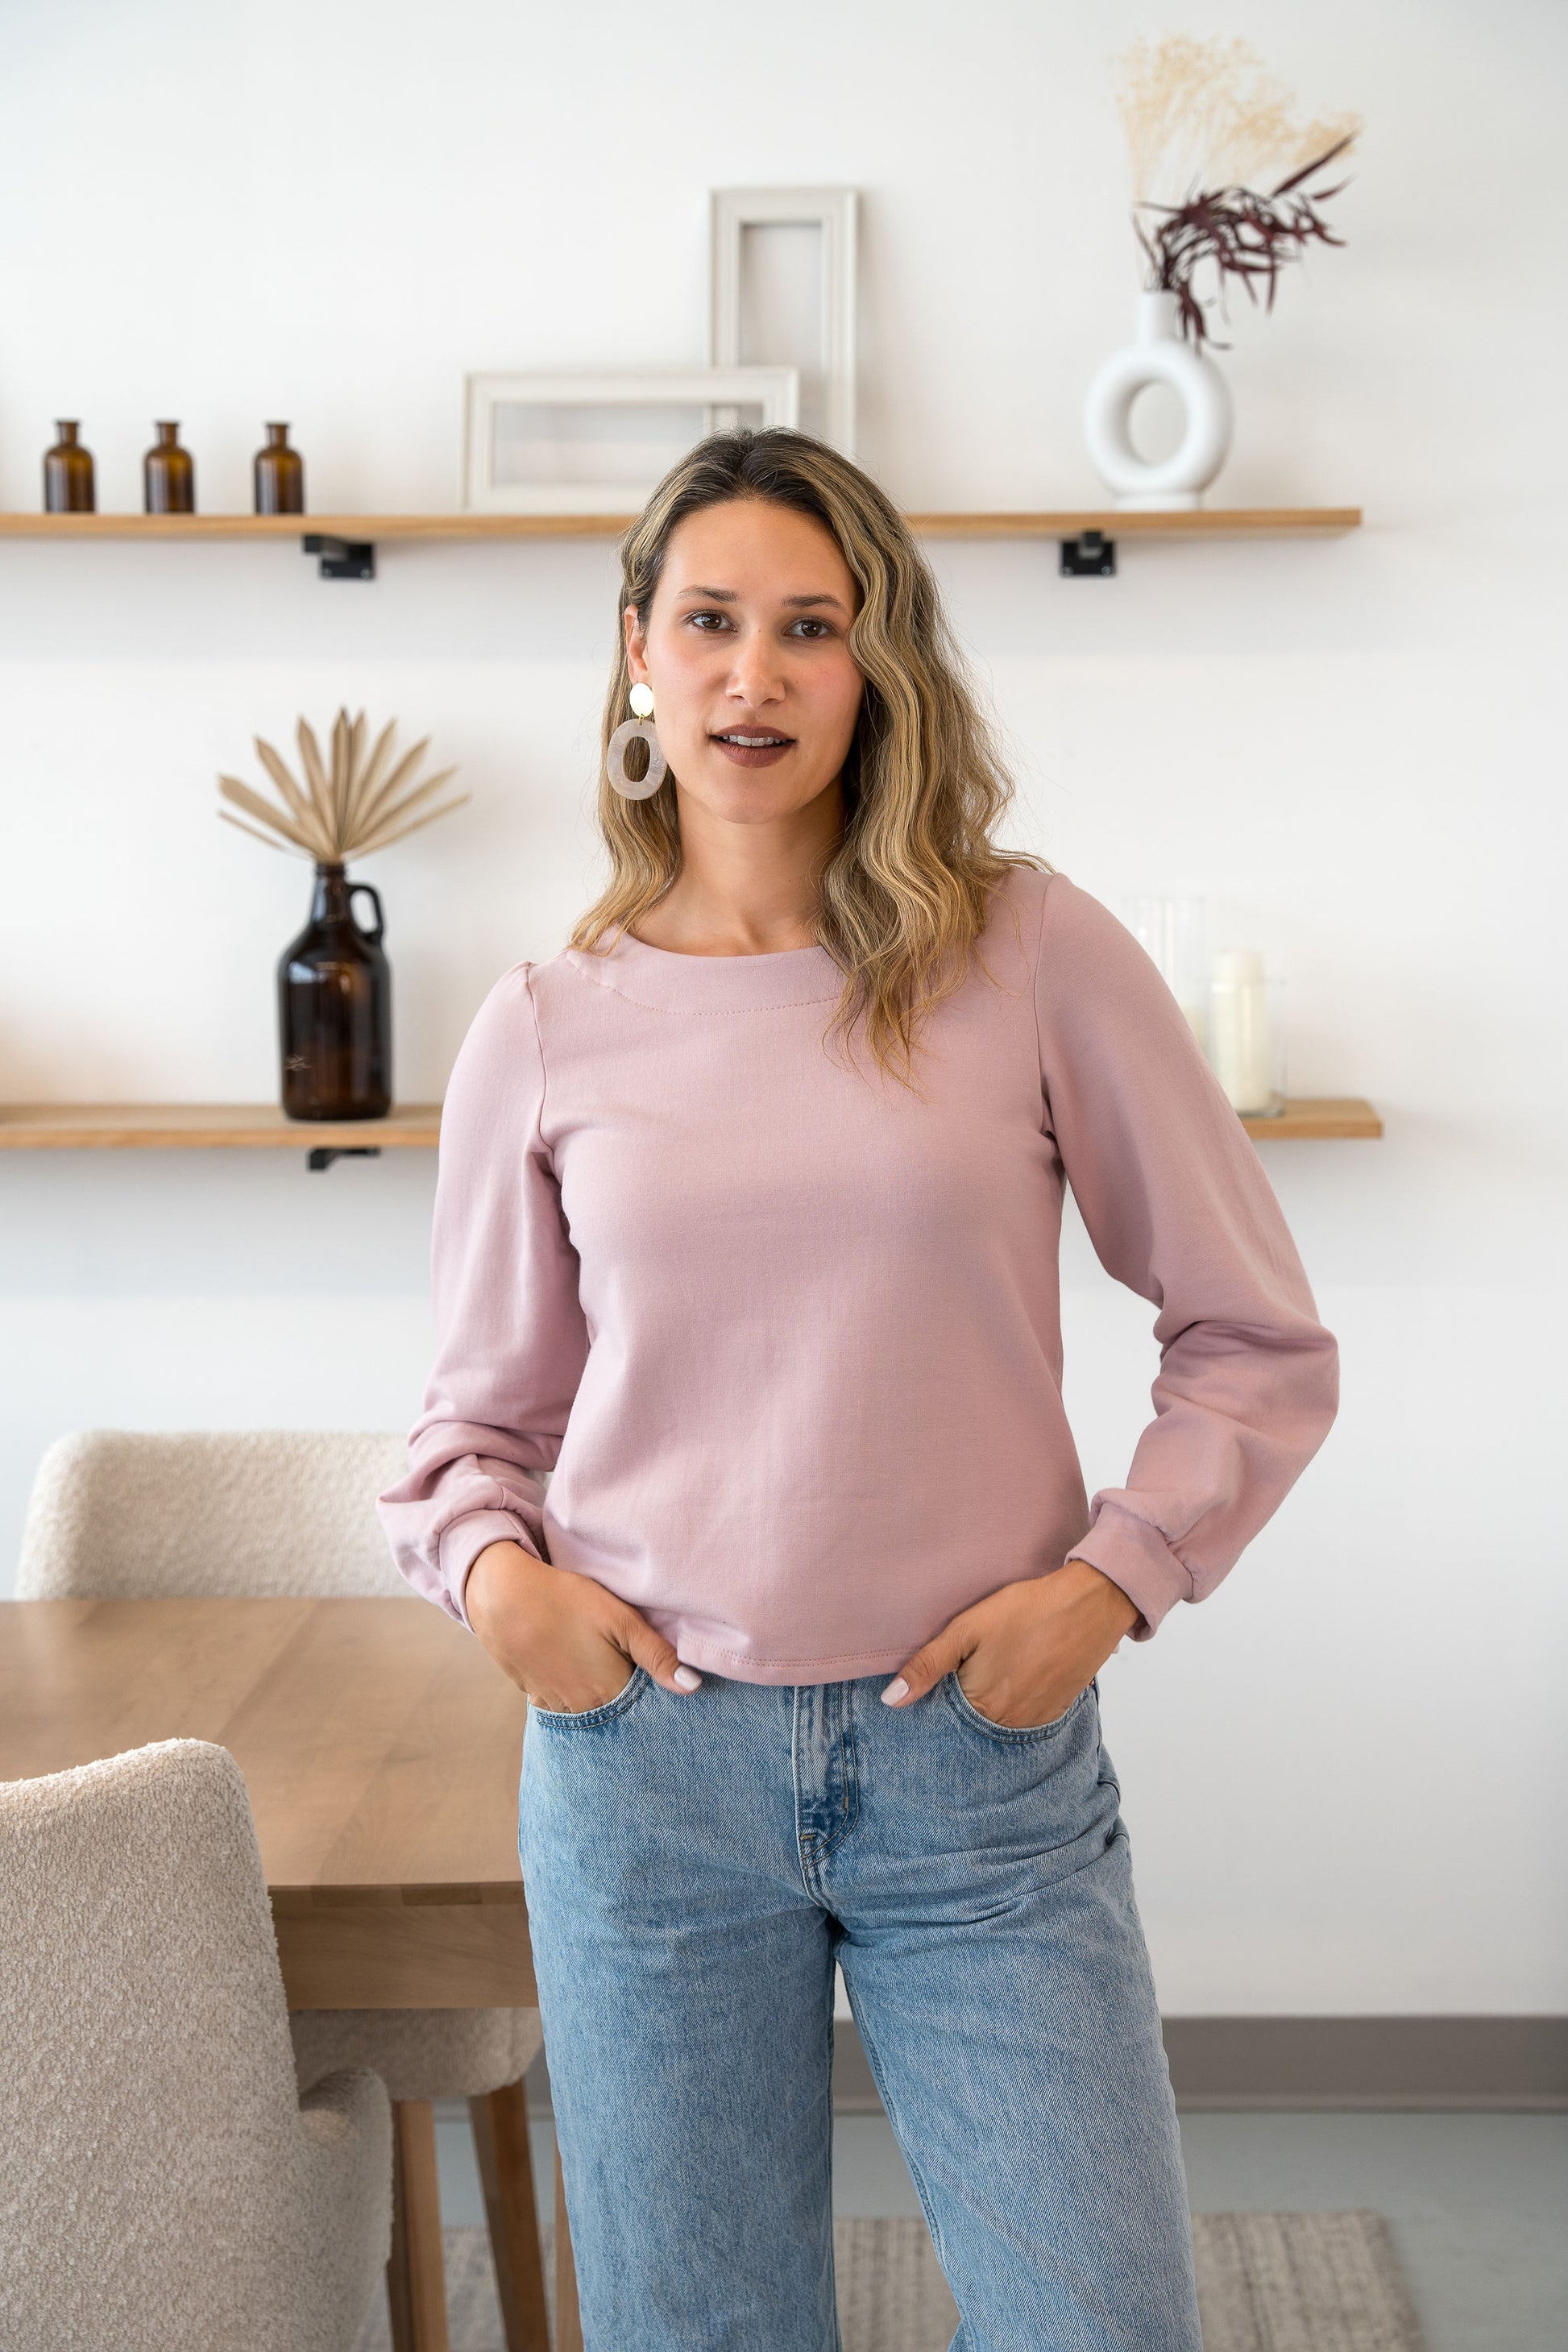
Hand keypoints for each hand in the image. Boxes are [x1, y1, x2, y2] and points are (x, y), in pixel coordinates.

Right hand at [464, 1541, 702, 1712]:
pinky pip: (562, 1704)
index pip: (643, 1707)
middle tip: (626, 1668)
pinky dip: (572, 1693)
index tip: (657, 1680)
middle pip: (616, 1712)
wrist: (502, 1595)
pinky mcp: (533, 1696)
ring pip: (588, 1711)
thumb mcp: (619, 1618)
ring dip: (598, 1698)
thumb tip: (693, 1687)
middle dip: (627, 1699)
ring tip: (599, 1667)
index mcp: (609, 1691)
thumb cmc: (565, 1599)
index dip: (653, 1695)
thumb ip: (656, 1654)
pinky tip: (573, 1669)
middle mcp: (583, 1708)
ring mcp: (555, 1704)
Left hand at [880, 1559, 1139, 1728]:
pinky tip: (1016, 1674)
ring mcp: (1036, 1721)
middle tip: (970, 1667)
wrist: (1090, 1603)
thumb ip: (928, 1666)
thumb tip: (891, 1701)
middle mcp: (1009, 1724)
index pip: (943, 1719)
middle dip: (961, 1704)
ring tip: (995, 1668)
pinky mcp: (1056, 1711)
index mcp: (981, 1706)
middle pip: (971, 1723)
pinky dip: (1014, 1702)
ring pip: (998, 1722)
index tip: (938, 1681)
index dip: (936, 1699)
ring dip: (989, 1704)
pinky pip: (1024, 1718)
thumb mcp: (967, 1629)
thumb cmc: (1026, 1610)